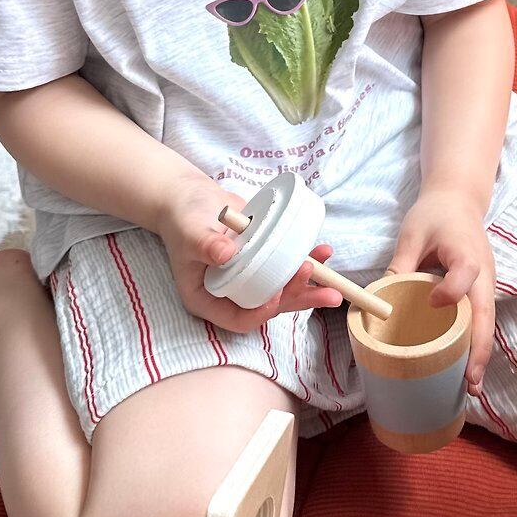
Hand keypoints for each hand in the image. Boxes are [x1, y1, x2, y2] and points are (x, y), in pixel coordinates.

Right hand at [156, 175, 342, 333]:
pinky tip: (322, 252)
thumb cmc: (183, 218)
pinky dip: (305, 260)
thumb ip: (205, 244)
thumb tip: (225, 254)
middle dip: (298, 299)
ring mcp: (249, 278)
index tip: (277, 294)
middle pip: (268, 305)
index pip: (238, 318)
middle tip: (324, 291)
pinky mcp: (262, 260)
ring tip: (333, 282)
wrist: (192, 198)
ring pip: (282, 289)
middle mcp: (231, 293)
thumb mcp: (190, 231)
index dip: (261, 311)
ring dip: (309, 285)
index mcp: (208, 299)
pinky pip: (285, 266)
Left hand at [386, 189, 495, 395]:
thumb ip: (401, 264)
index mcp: (466, 253)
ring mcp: (486, 284)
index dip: (450, 291)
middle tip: (469, 383)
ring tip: (469, 386)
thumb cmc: (435, 214)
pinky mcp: (480, 291)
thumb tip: (381, 299)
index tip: (433, 301)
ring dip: (480, 354)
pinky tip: (465, 367)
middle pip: (486, 316)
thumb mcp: (412, 232)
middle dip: (478, 350)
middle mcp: (483, 273)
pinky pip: (480, 320)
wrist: (459, 200)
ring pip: (487, 324)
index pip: (465, 275)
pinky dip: (475, 344)